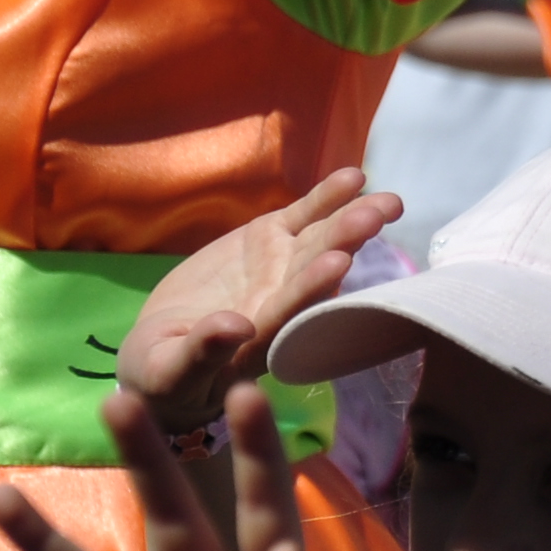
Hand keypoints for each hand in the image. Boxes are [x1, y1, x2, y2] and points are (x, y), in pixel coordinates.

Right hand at [117, 171, 397, 436]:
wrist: (164, 350)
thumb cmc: (167, 372)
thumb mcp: (171, 371)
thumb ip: (201, 353)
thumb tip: (233, 328)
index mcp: (266, 339)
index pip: (293, 311)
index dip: (312, 288)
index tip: (336, 264)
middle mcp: (285, 301)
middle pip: (318, 270)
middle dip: (346, 243)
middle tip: (376, 217)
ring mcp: (283, 267)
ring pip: (321, 241)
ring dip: (352, 219)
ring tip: (387, 201)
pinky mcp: (271, 241)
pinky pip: (304, 217)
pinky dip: (328, 198)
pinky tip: (355, 179)